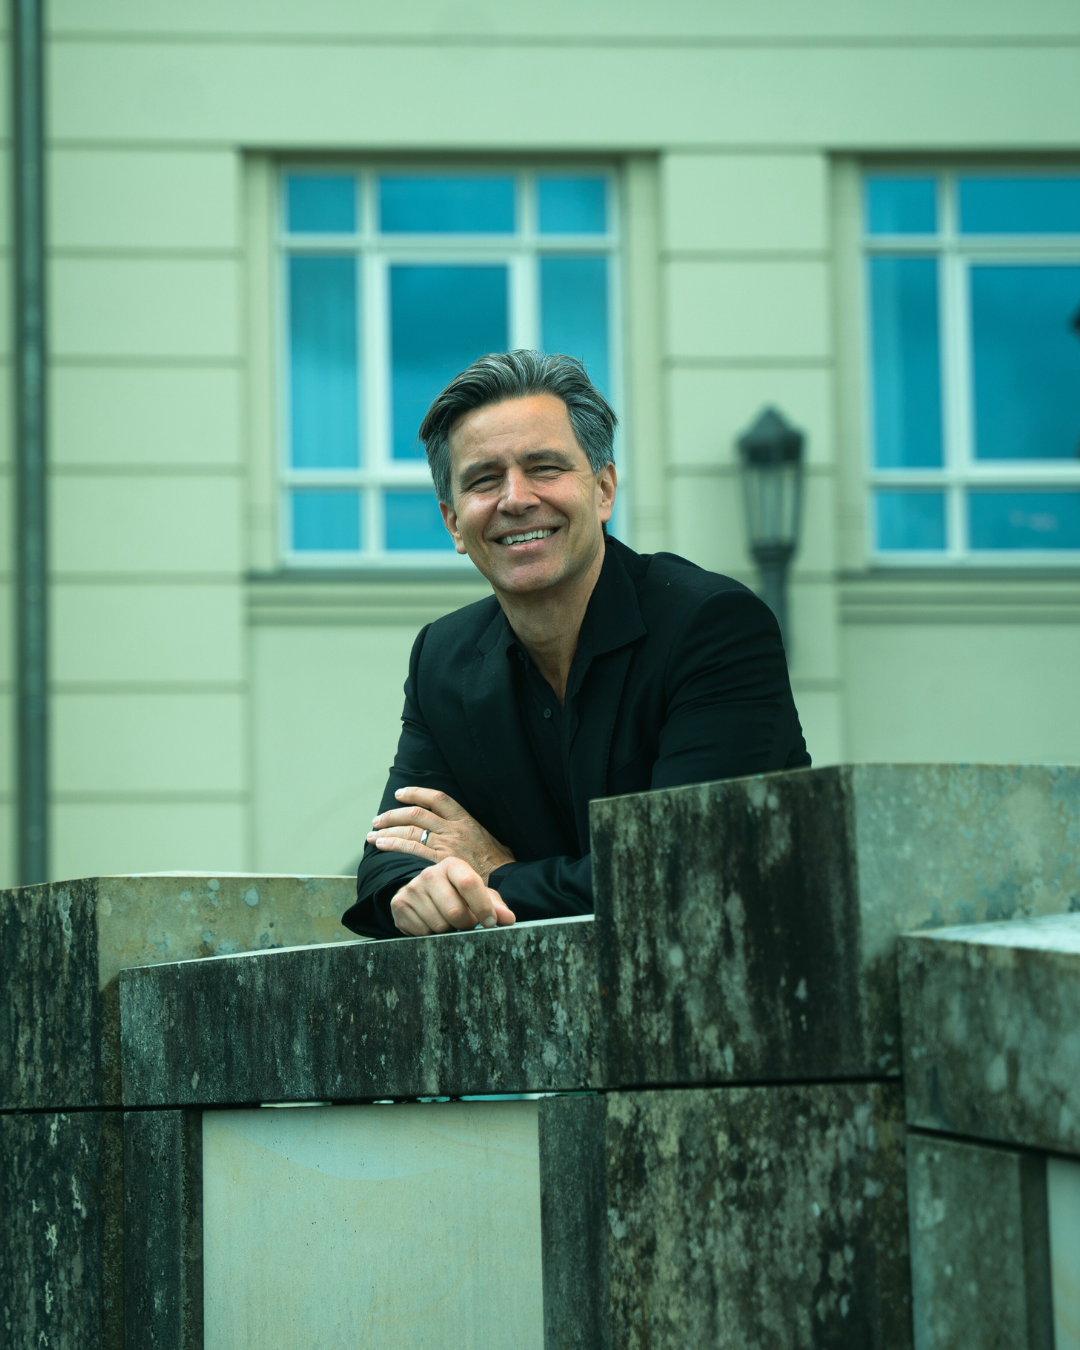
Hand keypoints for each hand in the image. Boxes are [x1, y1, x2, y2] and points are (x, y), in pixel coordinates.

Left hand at [367, 787, 514, 882]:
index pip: (437, 799)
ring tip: (373, 834)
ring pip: (410, 829)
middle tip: (378, 820)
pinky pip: (410, 848)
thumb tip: (469, 835)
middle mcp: (452, 828)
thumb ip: (474, 834)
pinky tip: (381, 845)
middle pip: (416, 813)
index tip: (400, 794)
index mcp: (465, 820)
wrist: (506, 880)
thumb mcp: (490, 841)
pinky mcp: (438, 860)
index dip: (415, 793)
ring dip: (388, 829)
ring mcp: (444, 844)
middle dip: (393, 815)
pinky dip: (393, 844)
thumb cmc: (500, 865)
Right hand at [389, 857, 515, 935]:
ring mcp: (412, 888)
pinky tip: (431, 923)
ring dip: (448, 931)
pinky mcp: (399, 904)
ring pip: (438, 926)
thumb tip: (509, 919)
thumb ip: (495, 905)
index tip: (490, 923)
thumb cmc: (458, 894)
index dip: (483, 907)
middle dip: (465, 924)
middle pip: (454, 911)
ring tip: (448, 921)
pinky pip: (421, 932)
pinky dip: (430, 935)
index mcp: (452, 865)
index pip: (470, 883)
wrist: (425, 894)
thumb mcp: (479, 895)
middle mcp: (429, 873)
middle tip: (466, 923)